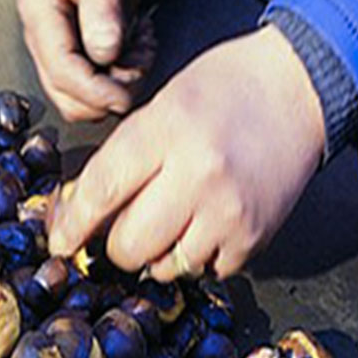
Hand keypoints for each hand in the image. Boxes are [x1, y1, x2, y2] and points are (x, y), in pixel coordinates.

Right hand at [16, 0, 149, 121]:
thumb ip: (102, 4)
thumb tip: (104, 53)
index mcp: (39, 8)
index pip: (59, 70)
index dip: (93, 91)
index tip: (125, 95)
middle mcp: (43, 30)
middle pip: (65, 93)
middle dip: (106, 92)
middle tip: (141, 63)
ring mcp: (59, 39)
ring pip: (81, 93)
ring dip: (117, 83)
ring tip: (143, 46)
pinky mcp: (80, 43)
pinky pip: (97, 78)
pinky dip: (123, 72)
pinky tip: (140, 43)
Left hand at [47, 24, 325, 279]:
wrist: (298, 86)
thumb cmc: (224, 88)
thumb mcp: (162, 105)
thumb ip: (124, 156)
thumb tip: (83, 210)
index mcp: (165, 130)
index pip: (101, 191)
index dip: (72, 224)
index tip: (60, 240)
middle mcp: (197, 174)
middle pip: (129, 244)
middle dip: (116, 243)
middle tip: (122, 227)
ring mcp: (229, 210)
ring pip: (165, 267)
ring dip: (158, 253)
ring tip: (171, 219)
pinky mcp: (255, 236)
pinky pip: (206, 271)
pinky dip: (197, 256)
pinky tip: (204, 224)